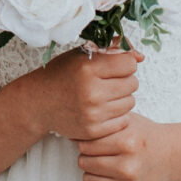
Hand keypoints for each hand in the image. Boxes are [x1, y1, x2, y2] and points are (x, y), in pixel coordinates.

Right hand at [27, 46, 141, 140]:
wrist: (39, 103)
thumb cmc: (62, 74)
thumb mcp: (82, 54)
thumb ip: (112, 50)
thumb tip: (141, 57)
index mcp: (87, 68)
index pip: (129, 64)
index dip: (124, 63)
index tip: (114, 66)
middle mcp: (91, 92)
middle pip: (133, 83)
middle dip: (124, 80)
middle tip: (108, 81)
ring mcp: (93, 114)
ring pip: (130, 102)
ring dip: (122, 97)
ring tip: (105, 94)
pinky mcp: (94, 130)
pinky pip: (124, 120)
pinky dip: (117, 114)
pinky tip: (103, 108)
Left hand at [77, 112, 170, 180]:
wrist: (170, 156)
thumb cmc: (143, 135)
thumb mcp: (125, 122)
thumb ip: (100, 124)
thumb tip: (69, 132)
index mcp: (127, 143)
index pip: (85, 145)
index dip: (85, 141)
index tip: (93, 140)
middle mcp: (129, 166)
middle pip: (84, 163)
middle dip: (86, 156)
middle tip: (98, 153)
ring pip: (88, 180)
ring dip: (91, 172)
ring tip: (104, 163)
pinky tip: (109, 176)